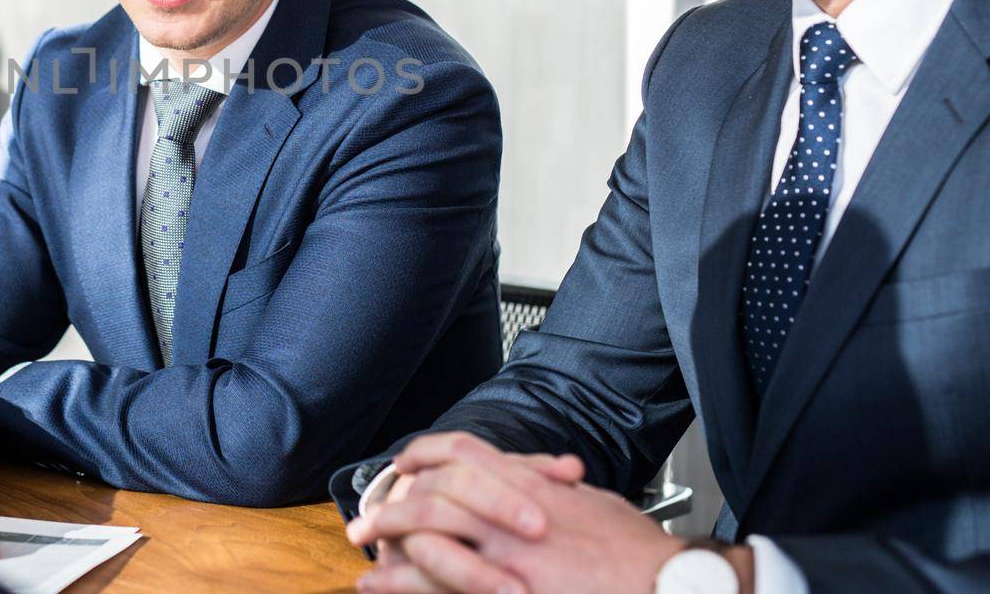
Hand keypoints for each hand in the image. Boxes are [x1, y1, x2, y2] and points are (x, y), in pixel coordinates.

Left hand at [350, 433, 684, 591]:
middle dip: (392, 504)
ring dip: (387, 542)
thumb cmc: (639, 554)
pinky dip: (401, 584)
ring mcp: (505, 557)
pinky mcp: (505, 591)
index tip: (403, 465)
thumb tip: (546, 477)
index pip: (463, 453)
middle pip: (432, 493)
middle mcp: (510, 516)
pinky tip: (377, 586)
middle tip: (367, 517)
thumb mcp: (594, 503)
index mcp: (531, 488)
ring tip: (363, 549)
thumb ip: (557, 489)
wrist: (669, 587)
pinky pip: (437, 585)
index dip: (426, 453)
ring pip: (426, 537)